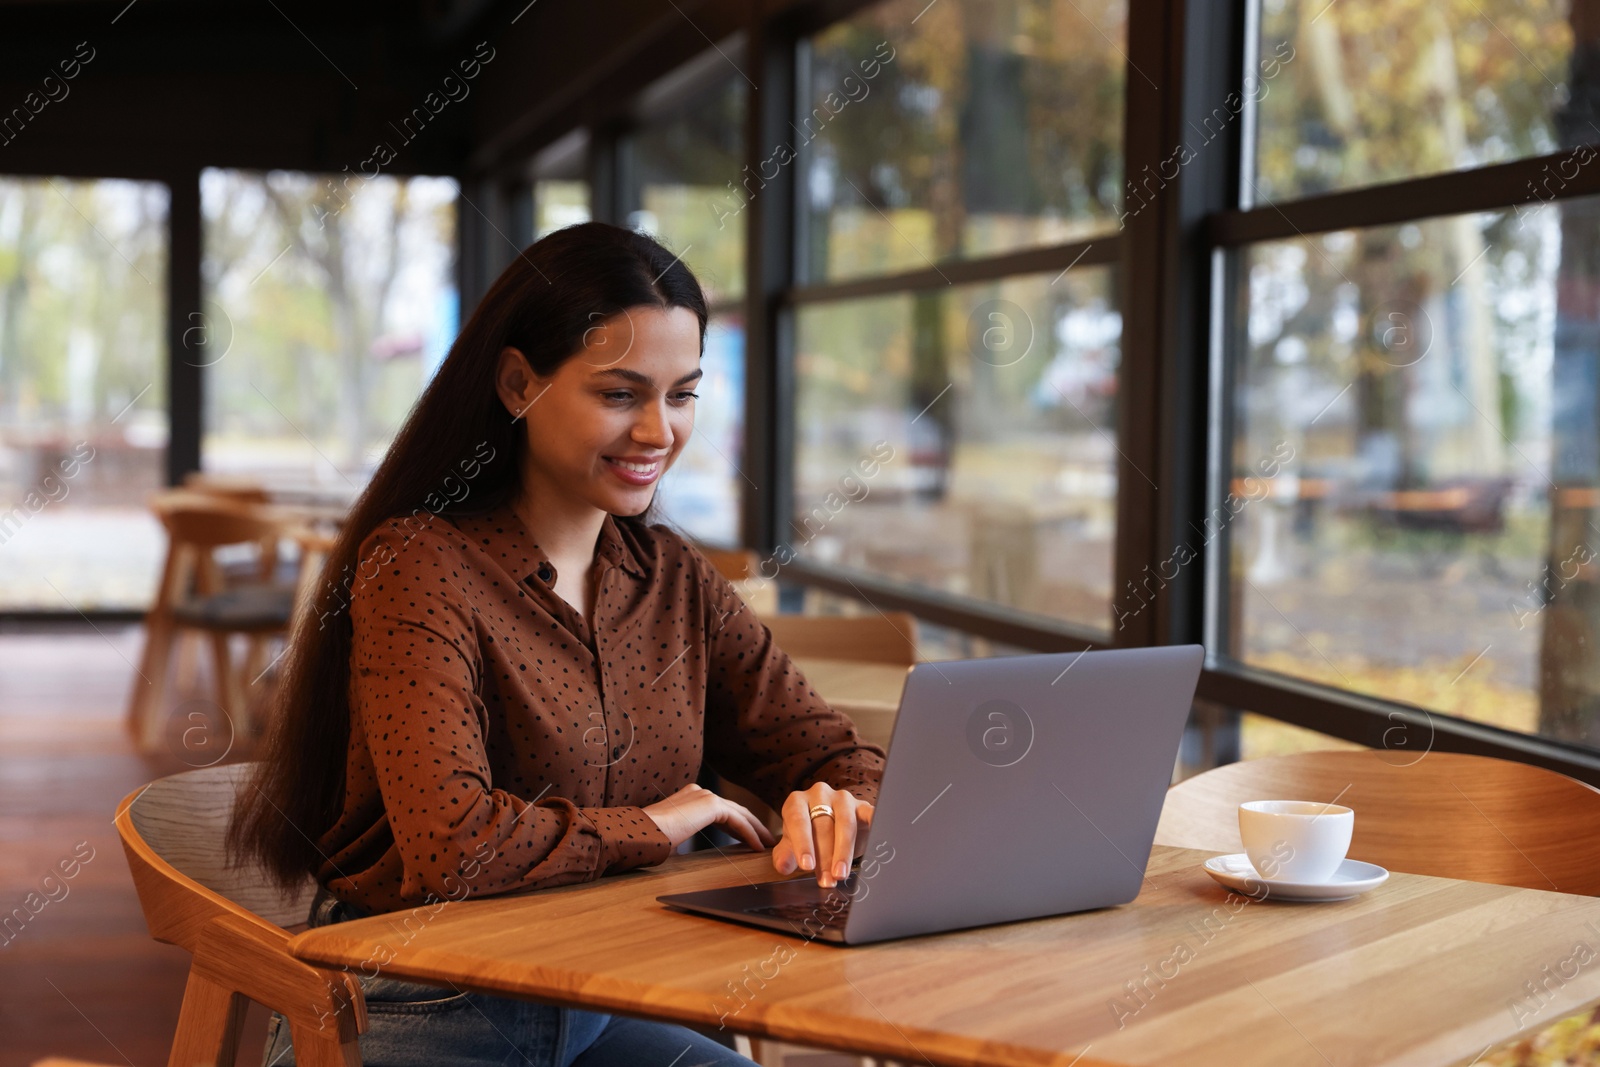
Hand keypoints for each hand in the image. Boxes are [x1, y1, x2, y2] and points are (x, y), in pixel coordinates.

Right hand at [643, 783, 774, 851]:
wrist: (639, 832)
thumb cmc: (648, 838)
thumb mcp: (670, 835)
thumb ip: (681, 834)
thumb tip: (677, 847)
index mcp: (689, 797)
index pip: (721, 810)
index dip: (738, 825)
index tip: (750, 838)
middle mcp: (699, 792)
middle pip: (734, 809)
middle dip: (753, 825)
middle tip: (767, 839)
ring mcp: (705, 795)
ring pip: (739, 814)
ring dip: (756, 830)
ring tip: (767, 844)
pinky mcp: (710, 805)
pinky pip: (737, 821)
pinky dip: (749, 834)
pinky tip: (757, 846)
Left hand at [772, 784, 874, 887]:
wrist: (829, 827)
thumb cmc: (807, 835)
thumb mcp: (792, 846)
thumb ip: (785, 855)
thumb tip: (783, 867)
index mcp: (797, 801)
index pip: (798, 820)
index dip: (803, 844)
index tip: (807, 866)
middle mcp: (819, 794)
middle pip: (823, 825)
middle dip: (824, 857)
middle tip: (826, 881)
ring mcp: (842, 798)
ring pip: (845, 823)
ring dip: (843, 851)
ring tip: (840, 874)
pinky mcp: (863, 806)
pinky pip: (870, 813)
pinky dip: (874, 824)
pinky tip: (877, 838)